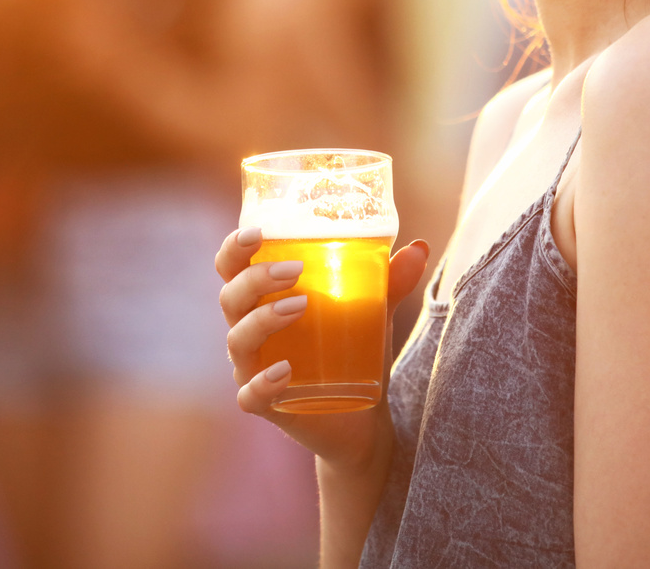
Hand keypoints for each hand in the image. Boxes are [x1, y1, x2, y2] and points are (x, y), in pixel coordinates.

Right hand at [216, 226, 429, 471]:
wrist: (363, 416)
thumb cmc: (352, 349)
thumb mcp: (373, 311)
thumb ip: (390, 281)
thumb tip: (419, 247)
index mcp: (264, 299)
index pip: (232, 269)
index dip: (234, 248)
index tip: (256, 233)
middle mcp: (250, 331)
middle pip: (231, 298)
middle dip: (255, 278)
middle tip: (294, 270)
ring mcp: (254, 369)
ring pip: (238, 340)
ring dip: (262, 319)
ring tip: (299, 305)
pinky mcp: (267, 405)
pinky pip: (250, 395)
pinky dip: (263, 382)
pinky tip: (284, 372)